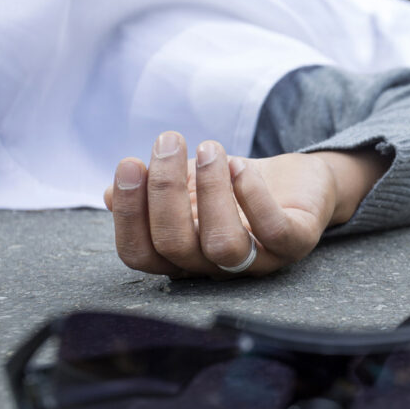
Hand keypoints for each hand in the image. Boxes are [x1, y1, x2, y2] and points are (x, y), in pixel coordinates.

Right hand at [104, 131, 386, 277]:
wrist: (299, 182)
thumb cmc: (236, 187)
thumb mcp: (189, 183)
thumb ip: (152, 191)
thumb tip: (110, 194)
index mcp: (183, 257)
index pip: (141, 254)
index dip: (129, 214)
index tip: (129, 163)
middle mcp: (216, 268)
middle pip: (175, 247)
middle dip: (165, 190)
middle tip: (169, 140)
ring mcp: (258, 261)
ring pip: (222, 245)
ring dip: (210, 191)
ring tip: (208, 149)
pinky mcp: (296, 243)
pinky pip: (273, 230)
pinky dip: (252, 194)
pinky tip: (241, 165)